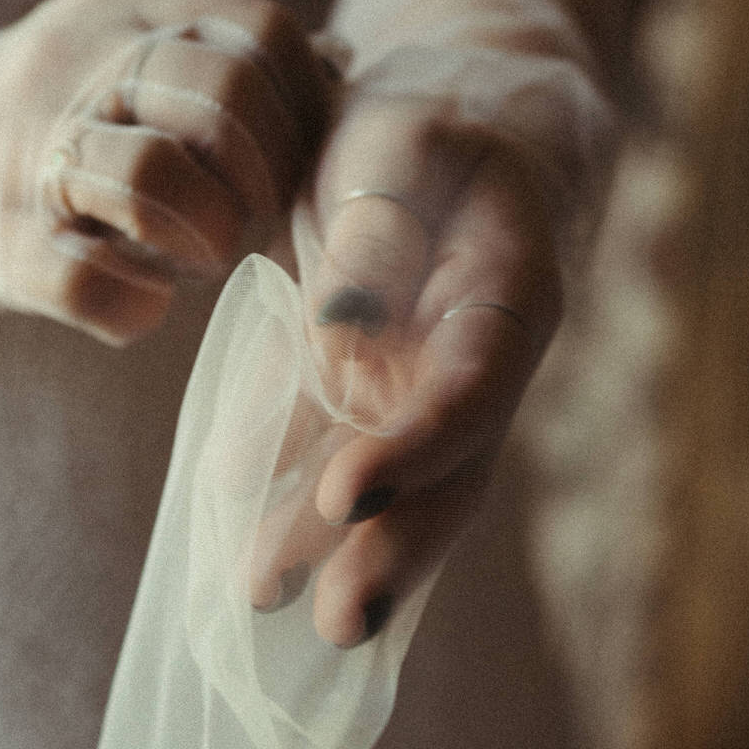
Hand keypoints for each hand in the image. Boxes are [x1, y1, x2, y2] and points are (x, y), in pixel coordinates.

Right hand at [0, 0, 331, 341]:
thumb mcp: (130, 52)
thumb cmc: (52, 117)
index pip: (258, 29)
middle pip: (220, 94)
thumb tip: (341, 65)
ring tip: (199, 257)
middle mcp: (80, 65)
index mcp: (126, 8)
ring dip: (207, 237)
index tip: (294, 160)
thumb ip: (233, 56)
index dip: (304, 104)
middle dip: (263, 176)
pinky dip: (135, 306)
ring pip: (152, 178)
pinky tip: (141, 301)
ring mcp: (31, 155)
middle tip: (249, 217)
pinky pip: (85, 284)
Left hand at [257, 78, 563, 647]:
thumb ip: (376, 238)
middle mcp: (475, 367)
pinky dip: (288, 504)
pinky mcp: (369, 399)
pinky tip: (238, 553)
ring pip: (392, 487)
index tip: (347, 494)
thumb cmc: (432, 127)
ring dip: (334, 549)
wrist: (452, 129)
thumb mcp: (402, 145)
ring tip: (264, 600)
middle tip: (336, 621)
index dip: (419, 448)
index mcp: (511, 297)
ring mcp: (424, 392)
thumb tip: (340, 333)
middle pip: (449, 473)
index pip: (476, 389)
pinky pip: (332, 462)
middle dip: (393, 550)